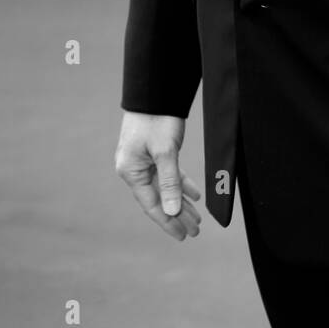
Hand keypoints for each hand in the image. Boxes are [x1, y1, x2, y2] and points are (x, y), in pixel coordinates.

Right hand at [115, 111, 201, 240]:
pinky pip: (168, 174)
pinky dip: (181, 184)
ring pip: (165, 188)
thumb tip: (172, 211)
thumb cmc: (156, 119)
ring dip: (181, 202)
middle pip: (159, 198)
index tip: (183, 235)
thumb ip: (169, 182)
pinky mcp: (154, 152)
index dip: (168, 222)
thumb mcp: (165, 152)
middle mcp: (135, 169)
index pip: (152, 204)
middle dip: (178, 215)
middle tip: (195, 231)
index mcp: (131, 171)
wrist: (155, 91)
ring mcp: (144, 161)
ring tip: (197, 218)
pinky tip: (194, 195)